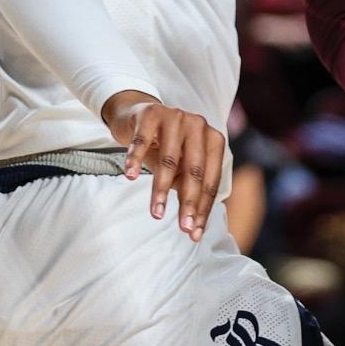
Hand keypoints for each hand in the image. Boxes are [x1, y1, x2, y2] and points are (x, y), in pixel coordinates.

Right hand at [102, 90, 227, 242]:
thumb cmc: (165, 146)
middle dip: (189, 202)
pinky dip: (135, 158)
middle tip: (183, 227)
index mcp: (213, 139)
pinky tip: (130, 176)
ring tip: (157, 212)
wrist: (138, 114)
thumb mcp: (181, 167)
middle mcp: (198, 125)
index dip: (203, 208)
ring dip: (161, 189)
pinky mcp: (150, 112)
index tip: (194, 233)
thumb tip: (193, 227)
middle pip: (194, 170)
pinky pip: (141, 140)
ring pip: (169, 159)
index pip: (210, 179)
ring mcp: (175, 116)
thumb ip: (188, 189)